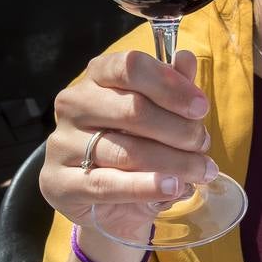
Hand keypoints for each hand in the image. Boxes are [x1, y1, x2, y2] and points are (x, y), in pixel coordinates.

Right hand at [39, 50, 213, 254]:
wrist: (110, 202)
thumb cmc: (136, 145)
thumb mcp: (160, 114)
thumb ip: (172, 87)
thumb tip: (186, 59)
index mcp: (97, 76)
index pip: (130, 67)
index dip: (169, 85)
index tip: (201, 108)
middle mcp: (74, 104)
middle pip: (132, 109)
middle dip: (178, 129)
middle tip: (203, 146)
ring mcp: (62, 143)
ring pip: (126, 151)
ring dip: (173, 162)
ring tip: (201, 171)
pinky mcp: (58, 183)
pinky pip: (107, 184)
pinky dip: (146, 187)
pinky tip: (173, 187)